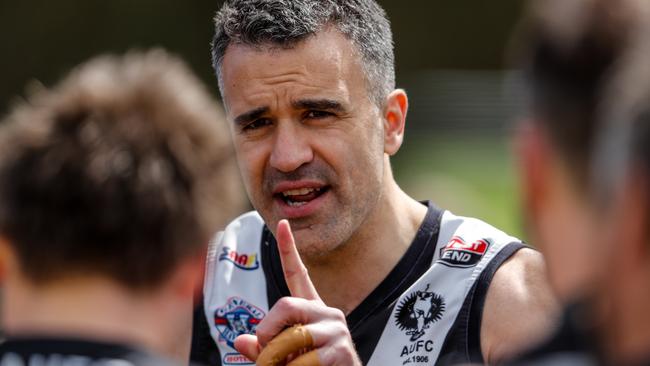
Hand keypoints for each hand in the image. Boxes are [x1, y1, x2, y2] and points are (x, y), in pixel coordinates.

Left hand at [234, 220, 361, 365]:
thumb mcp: (282, 356)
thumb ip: (262, 347)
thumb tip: (239, 341)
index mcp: (311, 310)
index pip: (298, 274)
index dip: (288, 249)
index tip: (282, 223)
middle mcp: (327, 313)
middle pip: (284, 305)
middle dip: (267, 333)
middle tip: (267, 355)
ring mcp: (336, 331)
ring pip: (289, 338)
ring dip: (278, 361)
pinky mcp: (342, 352)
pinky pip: (304, 361)